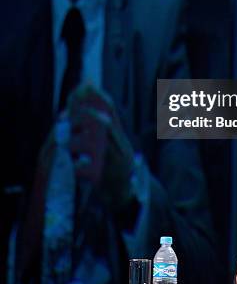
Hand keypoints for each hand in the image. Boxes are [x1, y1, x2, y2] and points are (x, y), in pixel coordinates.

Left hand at [68, 84, 134, 209]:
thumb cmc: (114, 172)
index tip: (86, 84)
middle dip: (87, 117)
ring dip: (75, 143)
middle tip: (66, 117)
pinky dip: (76, 168)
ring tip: (63, 147)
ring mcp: (116, 164)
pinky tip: (72, 169)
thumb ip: (98, 134)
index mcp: (120, 139)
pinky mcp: (106, 180)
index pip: (112, 112)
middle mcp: (121, 149)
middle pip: (107, 125)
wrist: (126, 200)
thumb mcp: (111, 150)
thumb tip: (70, 115)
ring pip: (97, 146)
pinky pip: (88, 171)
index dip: (99, 97)